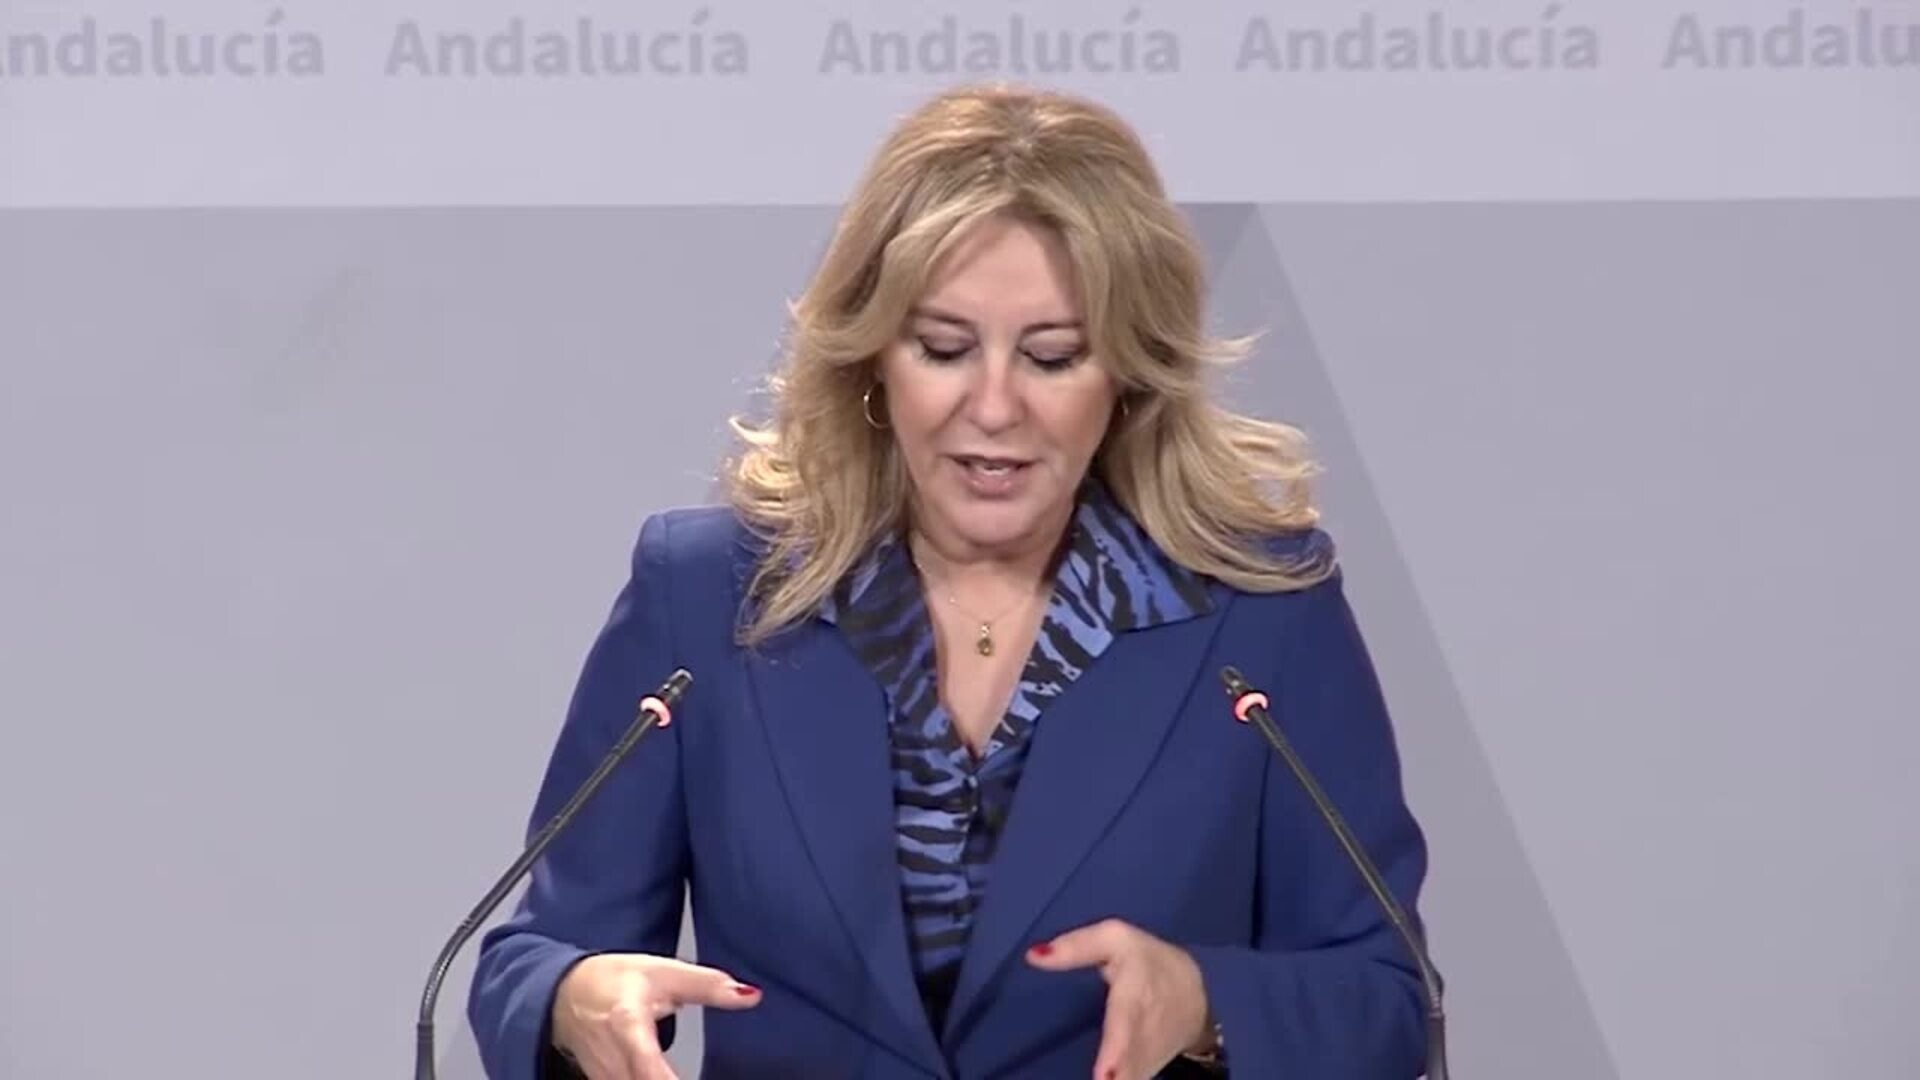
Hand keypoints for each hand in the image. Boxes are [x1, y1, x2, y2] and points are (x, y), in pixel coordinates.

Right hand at [550, 952, 761, 1079]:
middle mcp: (612, 1058)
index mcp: (627, 1025)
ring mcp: (604, 1077)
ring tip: (685, 1073)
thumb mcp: (663, 972)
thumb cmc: (611, 980)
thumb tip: (749, 996)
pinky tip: (669, 1077)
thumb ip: (708, 986)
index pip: (649, 1067)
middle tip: (715, 1076)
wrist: (564, 992)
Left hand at [1026, 919, 1213, 1079]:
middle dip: (1118, 1076)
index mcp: (1135, 992)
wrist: (1195, 991)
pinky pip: (1135, 1078)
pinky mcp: (1149, 1067)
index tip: (1104, 1076)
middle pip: (1131, 1059)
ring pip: (1135, 1073)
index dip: (1115, 1051)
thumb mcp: (1114, 939)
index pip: (1125, 1022)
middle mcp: (1145, 1028)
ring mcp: (1150, 1053)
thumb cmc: (1145, 961)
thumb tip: (1033, 956)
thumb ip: (1075, 947)